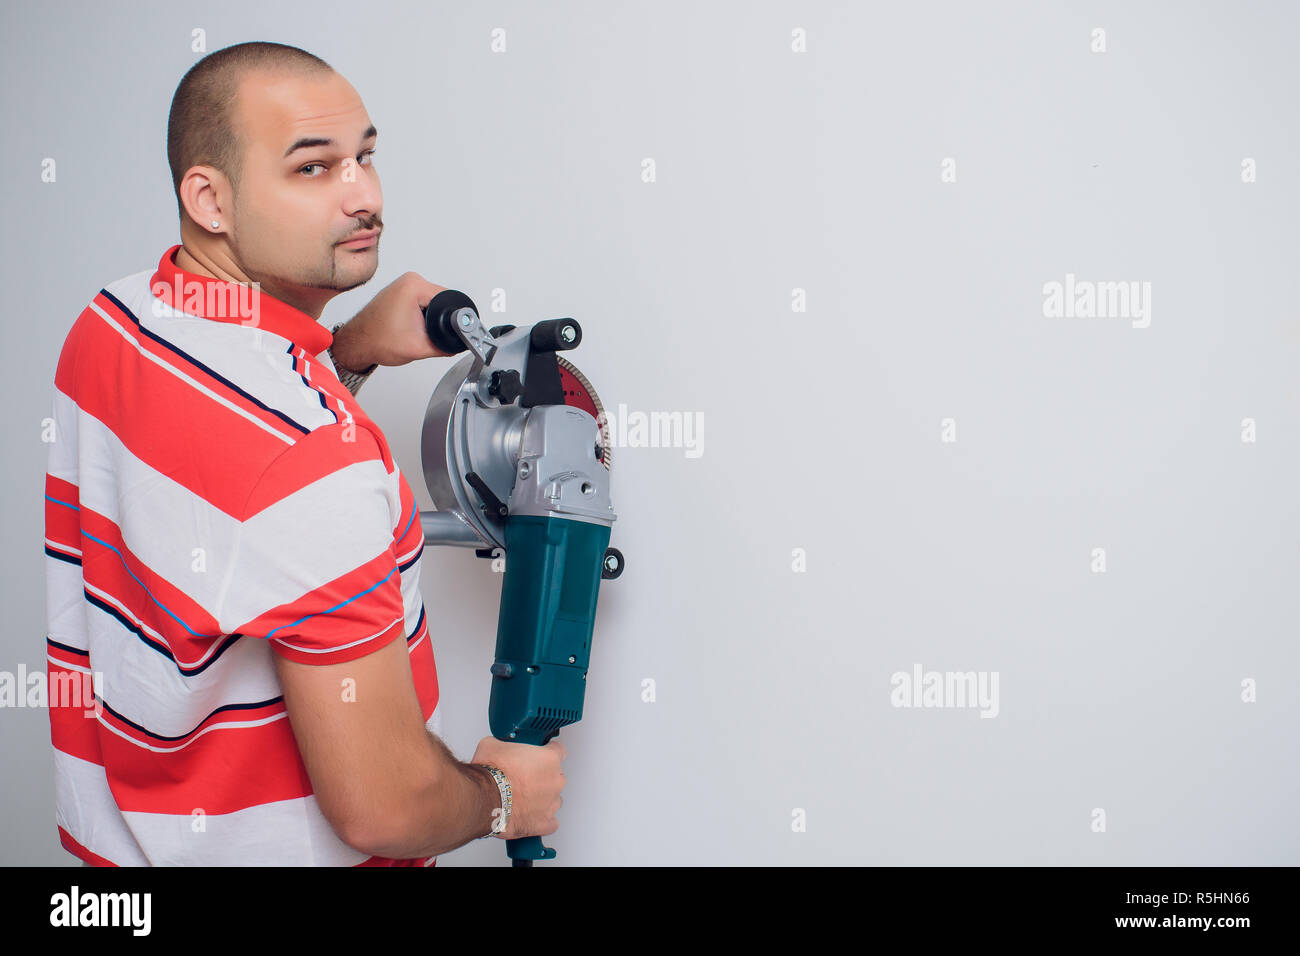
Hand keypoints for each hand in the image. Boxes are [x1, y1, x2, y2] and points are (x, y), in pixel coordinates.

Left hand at [331, 271, 456, 370]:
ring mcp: (403, 285)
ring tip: (413, 330)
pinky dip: (421, 316)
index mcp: (414, 286)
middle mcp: (409, 280)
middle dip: (440, 320)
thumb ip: (446, 347)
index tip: (449, 331)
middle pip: (442, 301)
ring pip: (432, 303)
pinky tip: (410, 326)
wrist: (357, 344)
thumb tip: (459, 344)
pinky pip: (422, 303)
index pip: (450, 300)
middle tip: (423, 334)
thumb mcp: (420, 347)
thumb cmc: (376, 340)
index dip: (453, 319)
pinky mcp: (400, 293)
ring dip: (430, 318)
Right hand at [471, 735, 565, 839]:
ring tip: (522, 798)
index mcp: (549, 759)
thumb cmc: (491, 774)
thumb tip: (498, 745)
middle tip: (522, 777)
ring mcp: (551, 803)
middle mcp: (555, 781)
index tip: (539, 755)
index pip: (558, 750)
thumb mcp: (493, 745)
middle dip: (541, 776)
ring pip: (553, 798)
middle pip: (555, 776)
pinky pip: (550, 822)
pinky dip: (541, 819)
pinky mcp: (543, 823)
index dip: (545, 751)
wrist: (484, 799)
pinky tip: (529, 815)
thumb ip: (504, 745)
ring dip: (541, 798)